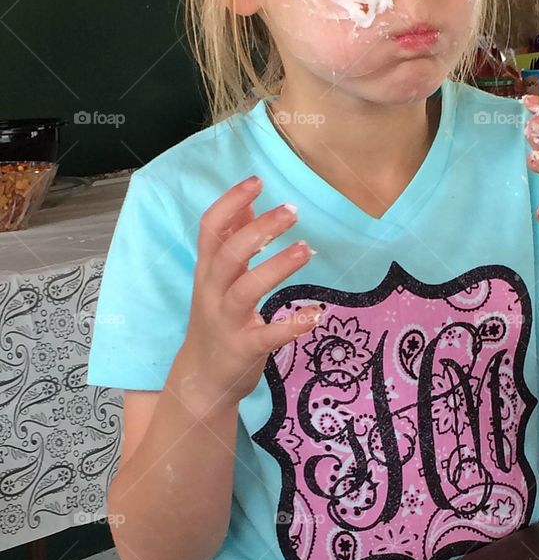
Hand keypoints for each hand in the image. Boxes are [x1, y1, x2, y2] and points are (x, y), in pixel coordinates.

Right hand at [183, 175, 322, 406]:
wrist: (202, 378)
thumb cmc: (216, 320)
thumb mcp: (217, 279)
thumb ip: (232, 242)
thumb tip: (249, 205)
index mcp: (207, 271)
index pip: (210, 228)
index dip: (231, 202)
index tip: (257, 181)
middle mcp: (212, 292)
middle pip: (228, 254)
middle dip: (259, 230)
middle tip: (292, 210)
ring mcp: (226, 322)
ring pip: (245, 289)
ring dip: (276, 267)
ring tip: (306, 249)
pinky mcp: (244, 349)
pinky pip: (268, 335)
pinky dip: (292, 325)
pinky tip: (316, 313)